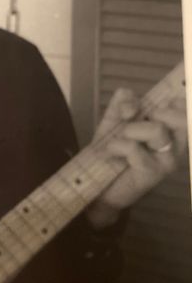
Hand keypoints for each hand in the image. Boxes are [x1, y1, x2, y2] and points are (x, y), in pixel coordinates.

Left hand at [87, 88, 187, 228]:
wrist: (100, 183)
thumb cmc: (114, 149)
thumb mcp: (117, 119)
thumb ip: (124, 102)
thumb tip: (130, 100)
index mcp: (173, 129)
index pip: (186, 107)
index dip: (171, 101)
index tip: (149, 108)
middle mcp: (178, 144)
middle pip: (179, 115)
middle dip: (153, 112)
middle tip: (134, 124)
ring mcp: (169, 160)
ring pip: (157, 129)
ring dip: (129, 130)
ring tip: (117, 142)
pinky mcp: (154, 173)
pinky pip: (134, 148)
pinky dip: (116, 146)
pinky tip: (110, 153)